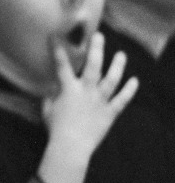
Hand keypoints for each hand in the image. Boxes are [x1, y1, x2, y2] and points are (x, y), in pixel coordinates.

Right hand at [39, 32, 137, 182]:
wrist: (71, 146)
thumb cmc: (55, 129)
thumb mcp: (47, 110)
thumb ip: (51, 97)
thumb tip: (53, 90)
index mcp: (68, 89)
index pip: (61, 65)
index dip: (57, 50)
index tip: (55, 36)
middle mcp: (87, 91)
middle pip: (94, 66)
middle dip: (96, 49)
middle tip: (99, 36)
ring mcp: (100, 101)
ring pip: (112, 80)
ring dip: (118, 66)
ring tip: (122, 54)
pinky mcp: (110, 112)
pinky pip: (122, 100)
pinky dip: (130, 90)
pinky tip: (135, 80)